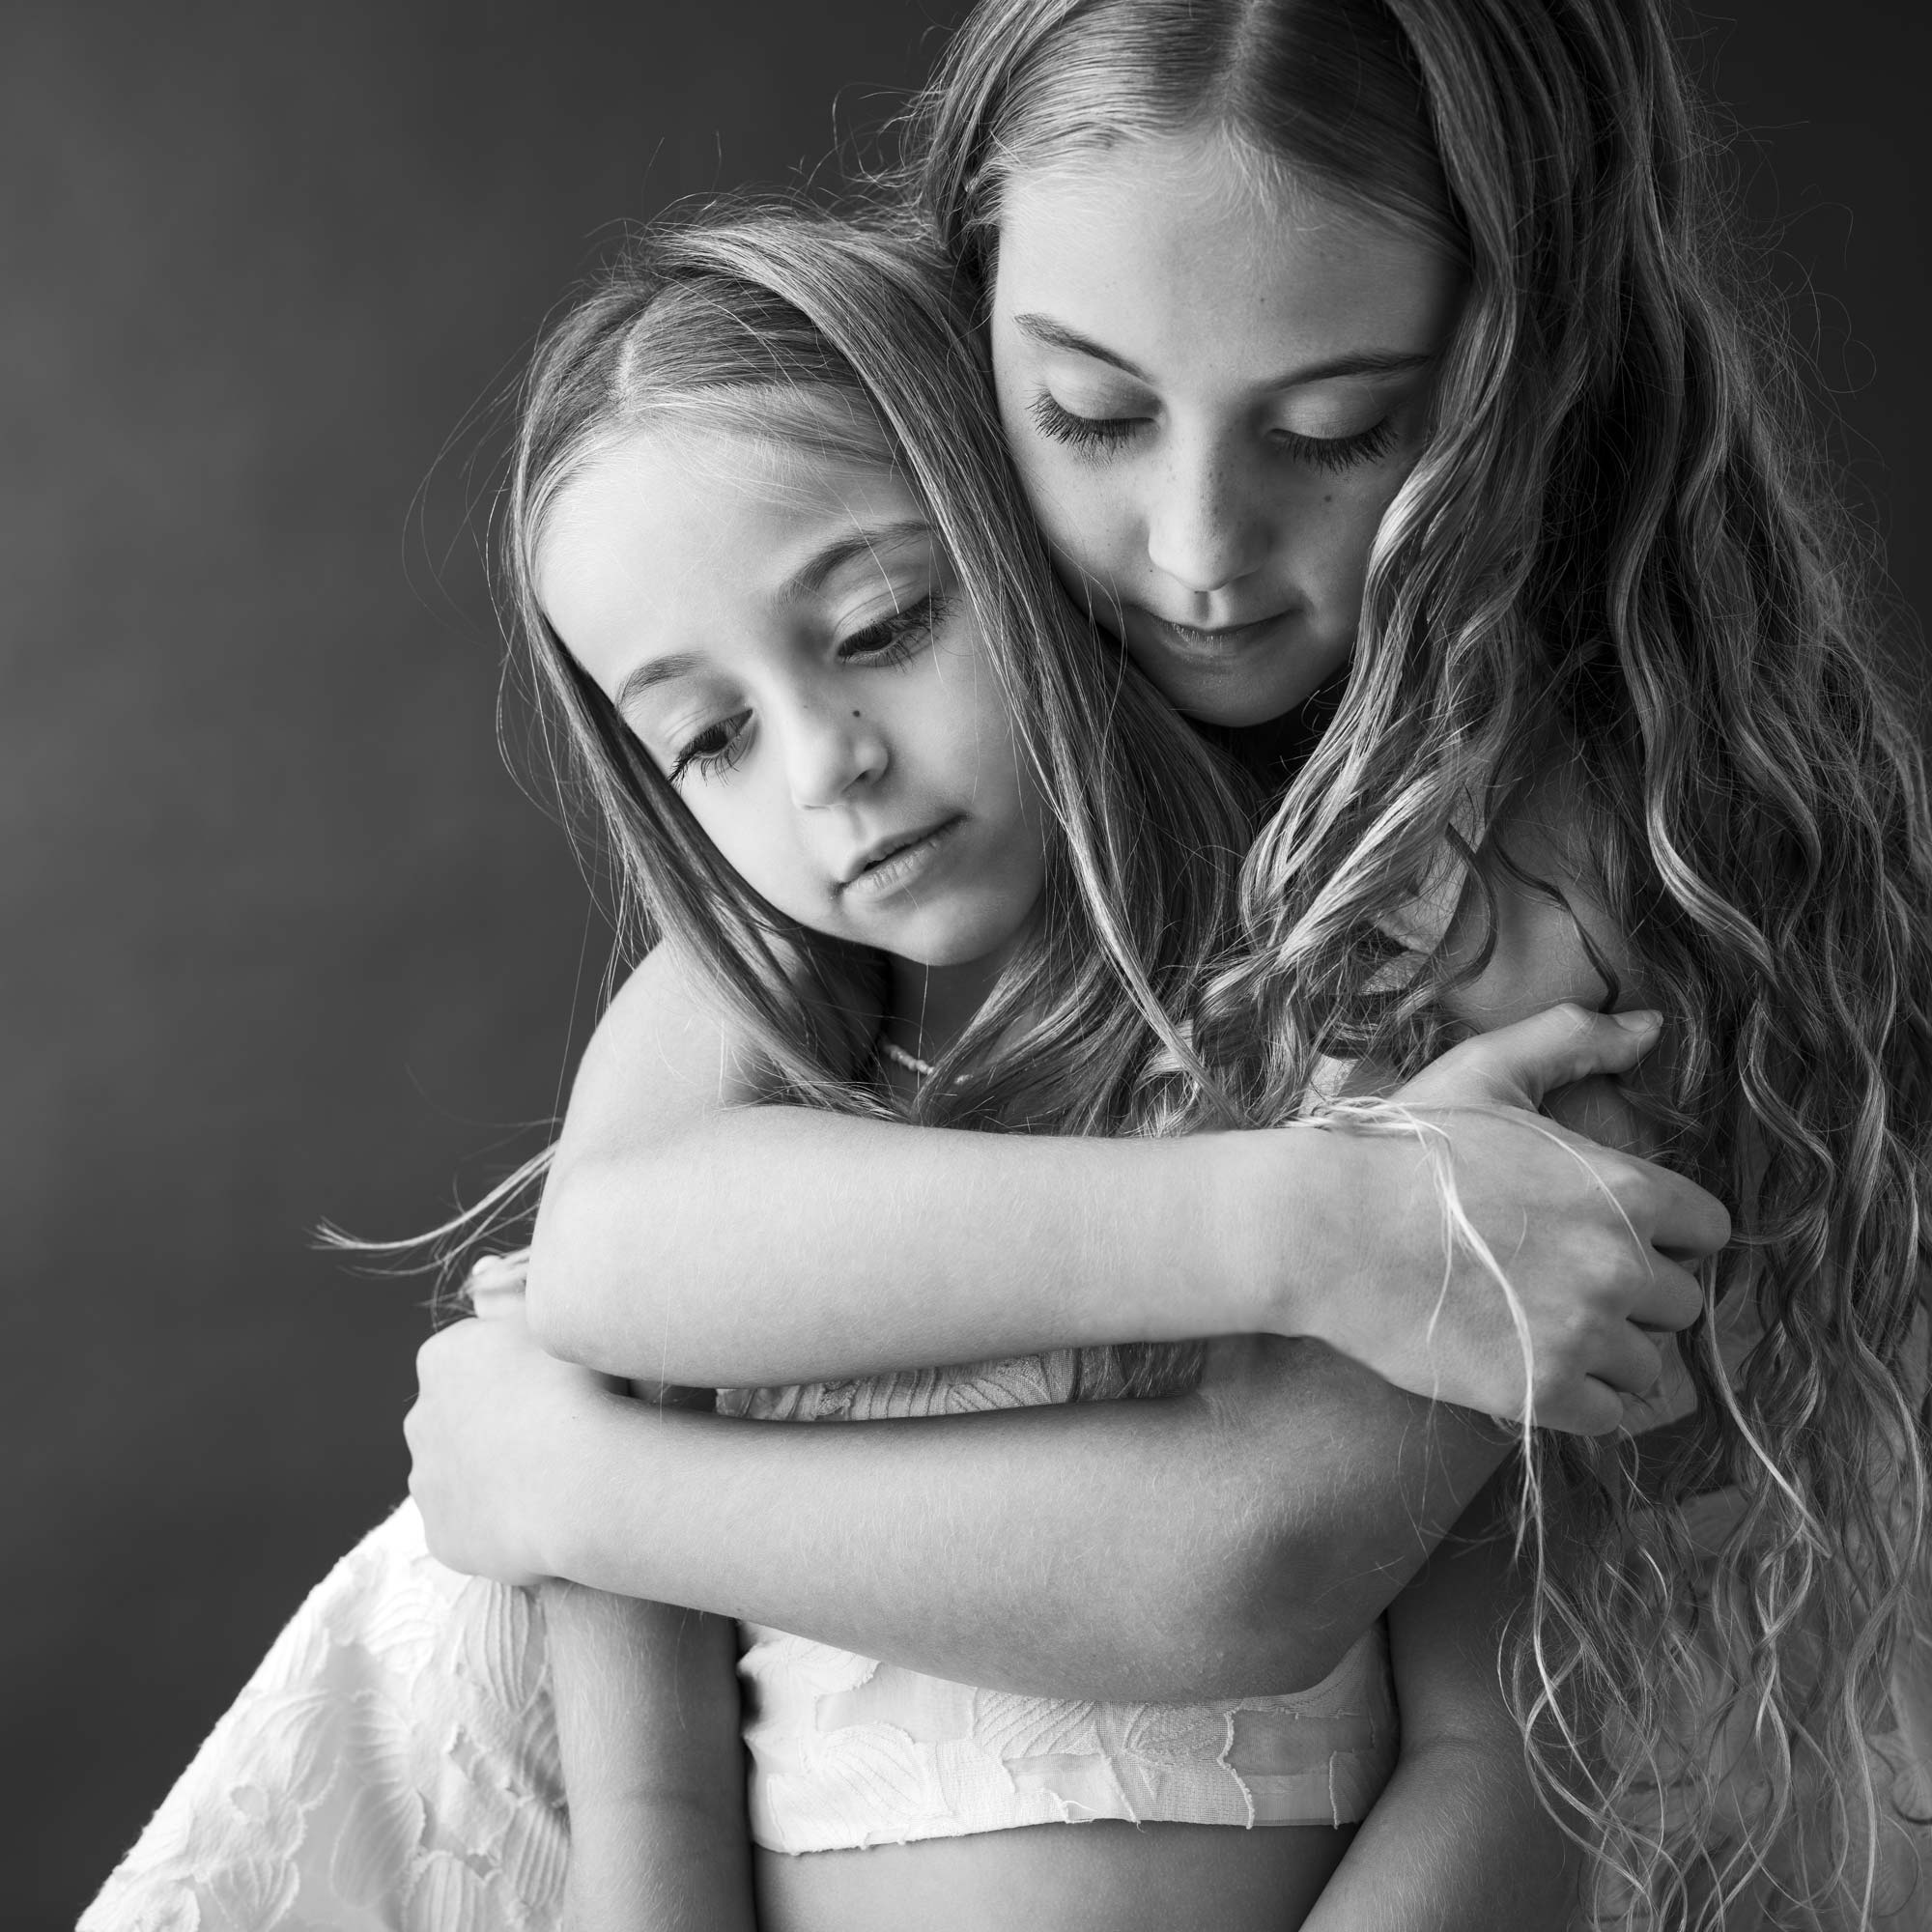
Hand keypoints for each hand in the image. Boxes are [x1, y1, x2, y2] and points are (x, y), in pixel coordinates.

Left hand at [405, 1293, 621, 1585]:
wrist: (584, 1481)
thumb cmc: (579, 1387)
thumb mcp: (548, 1319)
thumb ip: (510, 1294)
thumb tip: (480, 1272)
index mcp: (441, 1358)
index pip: (473, 1360)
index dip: (517, 1372)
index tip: (555, 1385)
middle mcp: (420, 1418)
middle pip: (460, 1416)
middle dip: (495, 1422)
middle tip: (557, 1431)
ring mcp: (428, 1482)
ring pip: (460, 1472)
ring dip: (494, 1473)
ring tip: (553, 1479)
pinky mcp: (443, 1536)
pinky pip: (471, 1525)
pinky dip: (499, 1521)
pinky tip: (542, 1517)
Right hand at [1294, 1003, 1728, 1435]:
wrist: (1325, 1229)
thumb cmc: (1404, 1148)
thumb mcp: (1486, 1072)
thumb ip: (1574, 1040)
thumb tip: (1651, 1027)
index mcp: (1625, 1189)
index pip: (1707, 1230)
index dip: (1664, 1233)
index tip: (1609, 1233)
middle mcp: (1621, 1266)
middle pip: (1681, 1303)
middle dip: (1636, 1294)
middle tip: (1567, 1280)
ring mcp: (1585, 1335)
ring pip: (1648, 1365)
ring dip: (1609, 1350)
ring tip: (1546, 1325)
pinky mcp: (1544, 1392)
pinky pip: (1609, 1415)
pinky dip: (1580, 1398)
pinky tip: (1532, 1364)